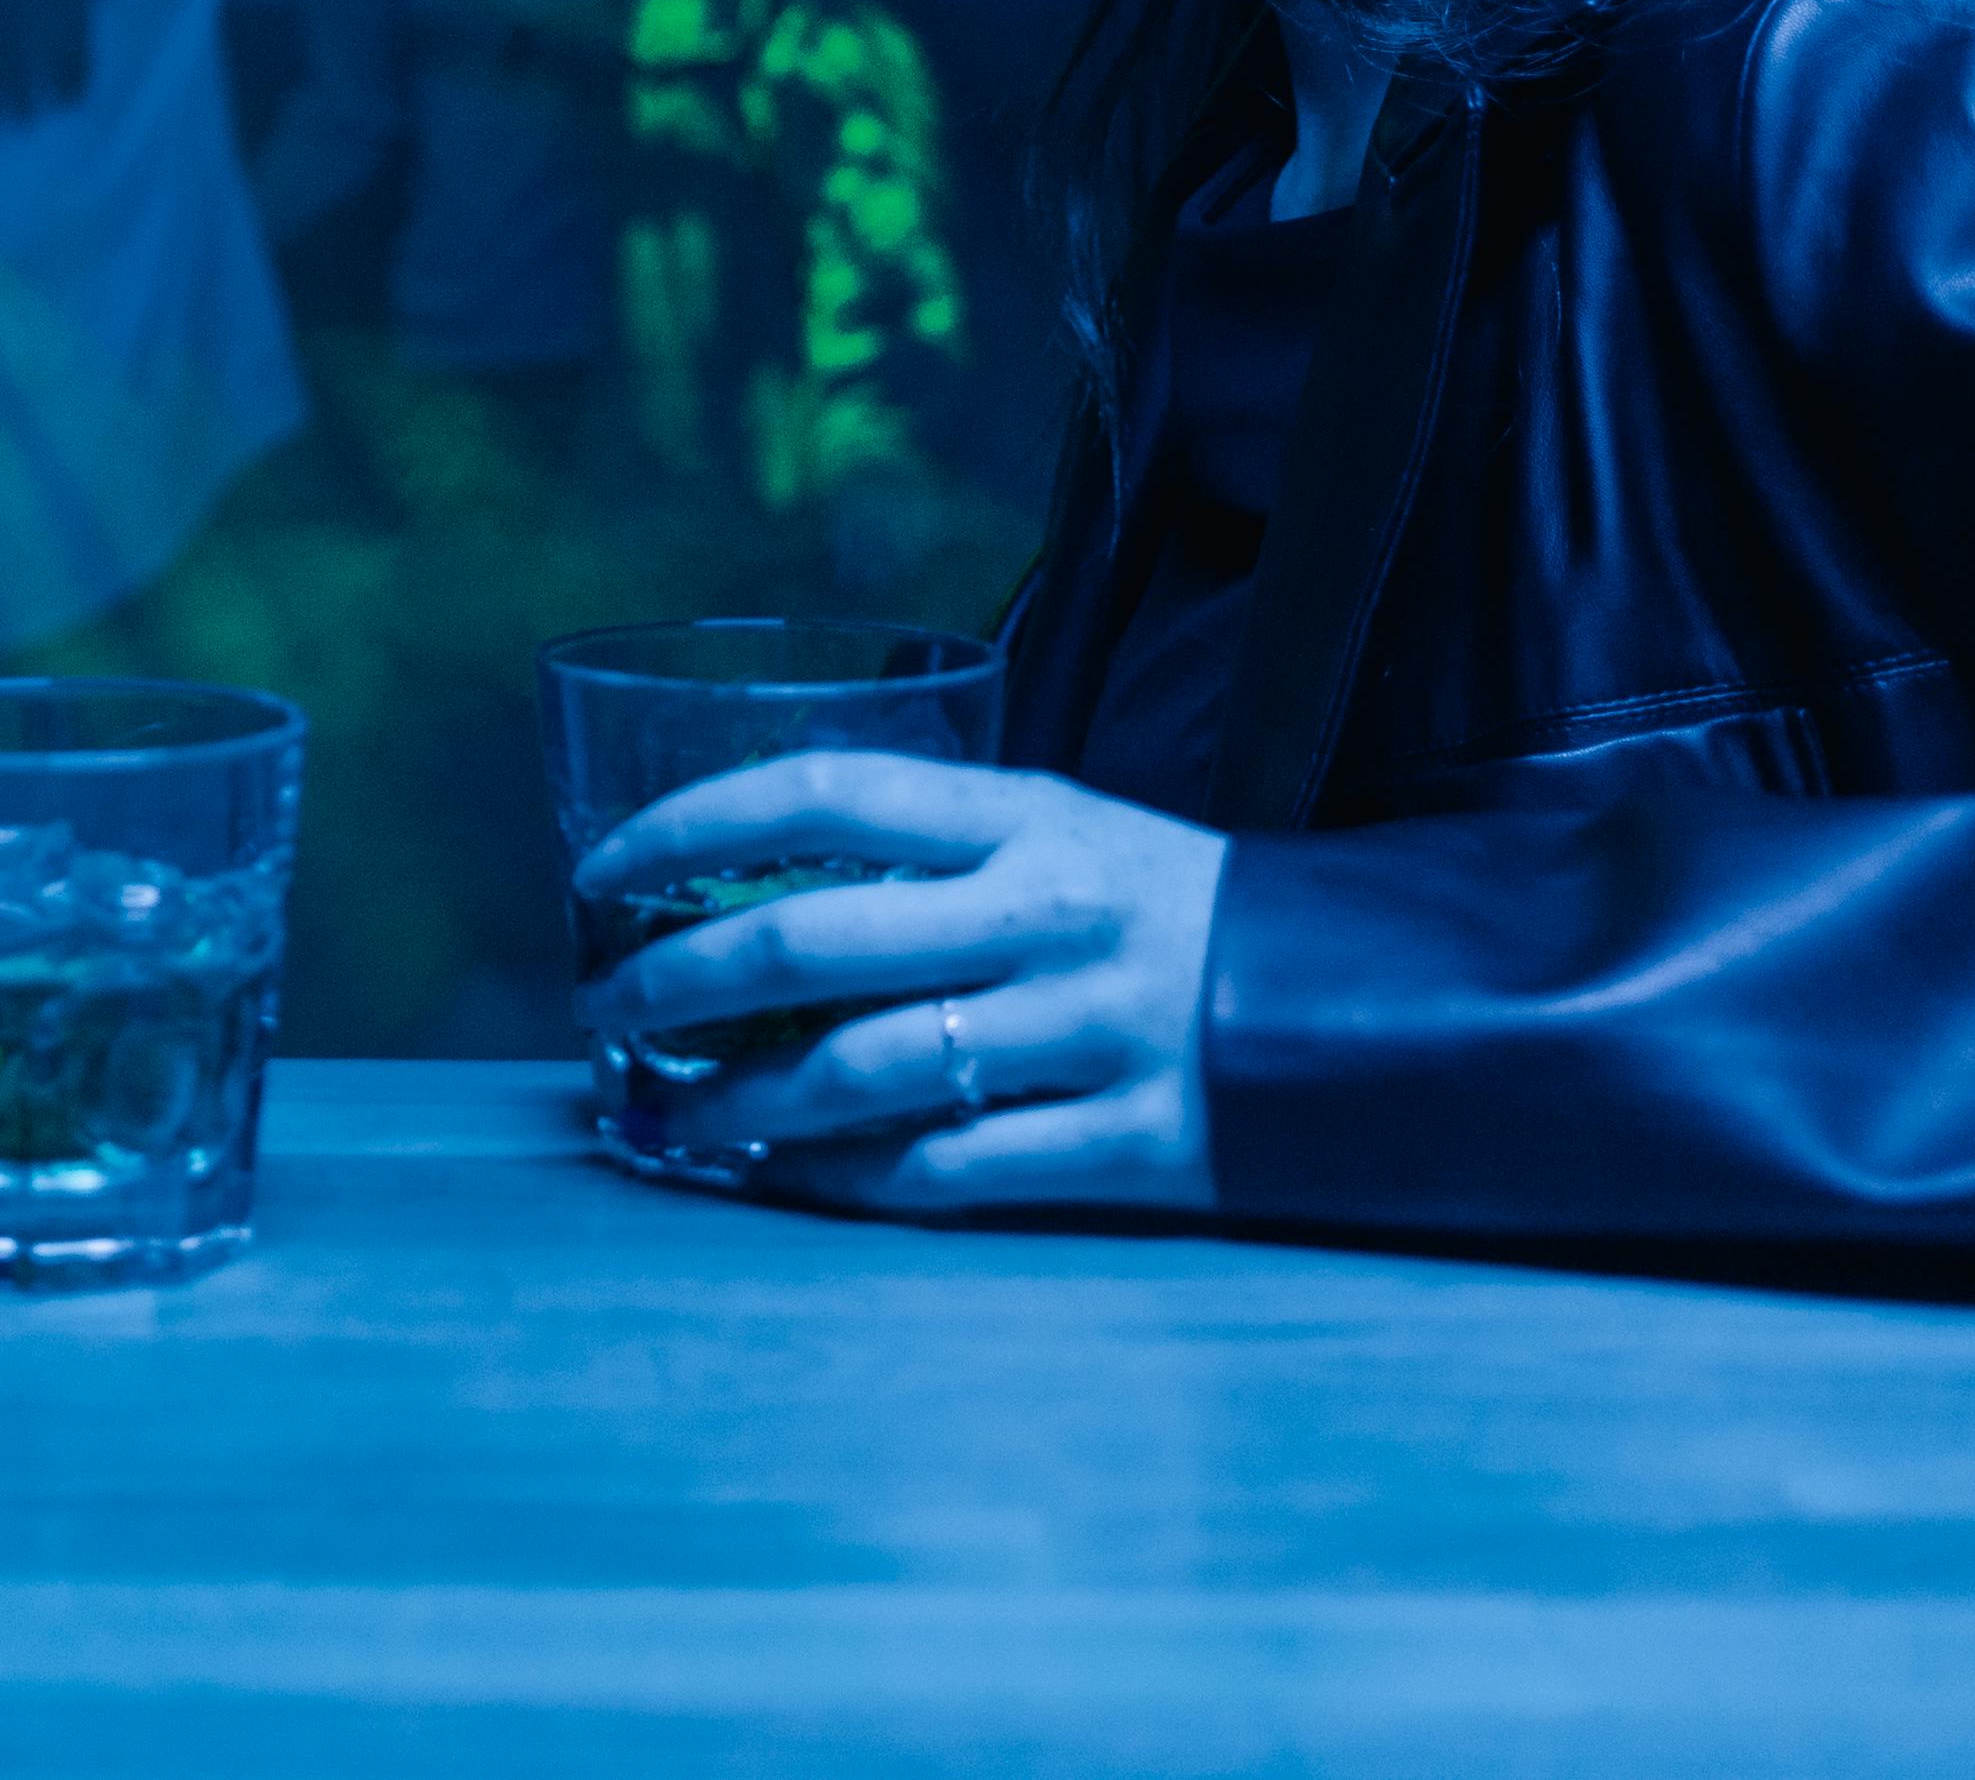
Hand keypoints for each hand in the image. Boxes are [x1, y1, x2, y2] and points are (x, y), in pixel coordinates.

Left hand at [573, 756, 1226, 1216]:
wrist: (1370, 1004)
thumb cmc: (1174, 911)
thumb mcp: (1068, 834)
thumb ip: (937, 850)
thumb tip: (750, 877)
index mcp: (1029, 815)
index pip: (822, 793)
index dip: (689, 824)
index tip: (604, 872)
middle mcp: (1049, 914)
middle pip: (809, 943)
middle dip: (675, 984)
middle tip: (606, 1012)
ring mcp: (1089, 1033)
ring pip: (857, 1074)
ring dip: (737, 1104)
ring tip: (674, 1114)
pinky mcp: (1127, 1144)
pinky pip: (943, 1172)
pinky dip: (843, 1181)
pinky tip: (786, 1177)